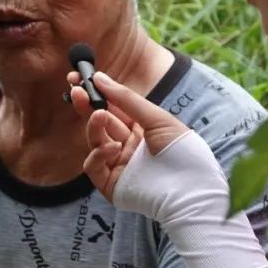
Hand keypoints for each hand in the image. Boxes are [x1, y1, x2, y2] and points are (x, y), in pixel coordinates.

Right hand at [67, 71, 188, 199]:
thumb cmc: (182, 152)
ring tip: (99, 115)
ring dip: (93, 126)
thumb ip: (126, 99)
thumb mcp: (157, 118)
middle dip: (87, 106)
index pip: (114, 108)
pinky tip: (113, 148)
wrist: (191, 190)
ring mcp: (119, 166)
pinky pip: (93, 166)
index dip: (97, 94)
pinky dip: (98, 154)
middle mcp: (129, 147)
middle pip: (101, 123)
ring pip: (95, 142)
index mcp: (142, 130)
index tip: (79, 79)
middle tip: (77, 91)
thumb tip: (100, 77)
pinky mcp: (111, 185)